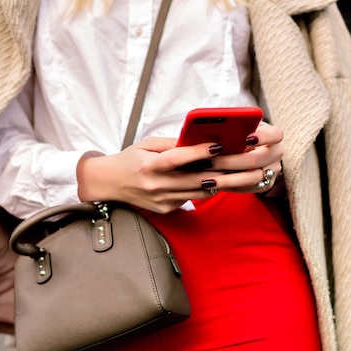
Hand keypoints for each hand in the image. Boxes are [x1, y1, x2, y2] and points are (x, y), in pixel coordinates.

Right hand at [76, 137, 226, 212]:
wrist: (110, 183)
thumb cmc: (130, 160)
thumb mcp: (147, 145)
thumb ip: (172, 144)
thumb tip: (197, 140)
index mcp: (149, 166)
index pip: (178, 159)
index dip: (200, 152)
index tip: (218, 145)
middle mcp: (156, 186)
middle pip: (195, 180)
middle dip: (221, 171)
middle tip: (240, 163)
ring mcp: (162, 201)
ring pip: (198, 192)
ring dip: (218, 182)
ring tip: (235, 172)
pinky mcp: (166, 209)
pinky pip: (191, 198)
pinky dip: (203, 189)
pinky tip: (213, 180)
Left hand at [202, 122, 283, 193]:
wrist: (250, 150)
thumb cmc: (240, 134)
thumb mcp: (240, 127)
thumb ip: (232, 128)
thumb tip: (210, 130)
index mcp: (273, 136)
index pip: (275, 135)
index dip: (262, 137)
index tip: (246, 138)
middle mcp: (276, 154)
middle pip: (255, 160)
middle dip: (229, 162)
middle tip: (208, 162)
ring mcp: (272, 171)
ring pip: (251, 178)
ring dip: (226, 180)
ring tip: (206, 180)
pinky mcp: (264, 185)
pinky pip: (246, 188)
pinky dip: (227, 187)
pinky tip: (211, 186)